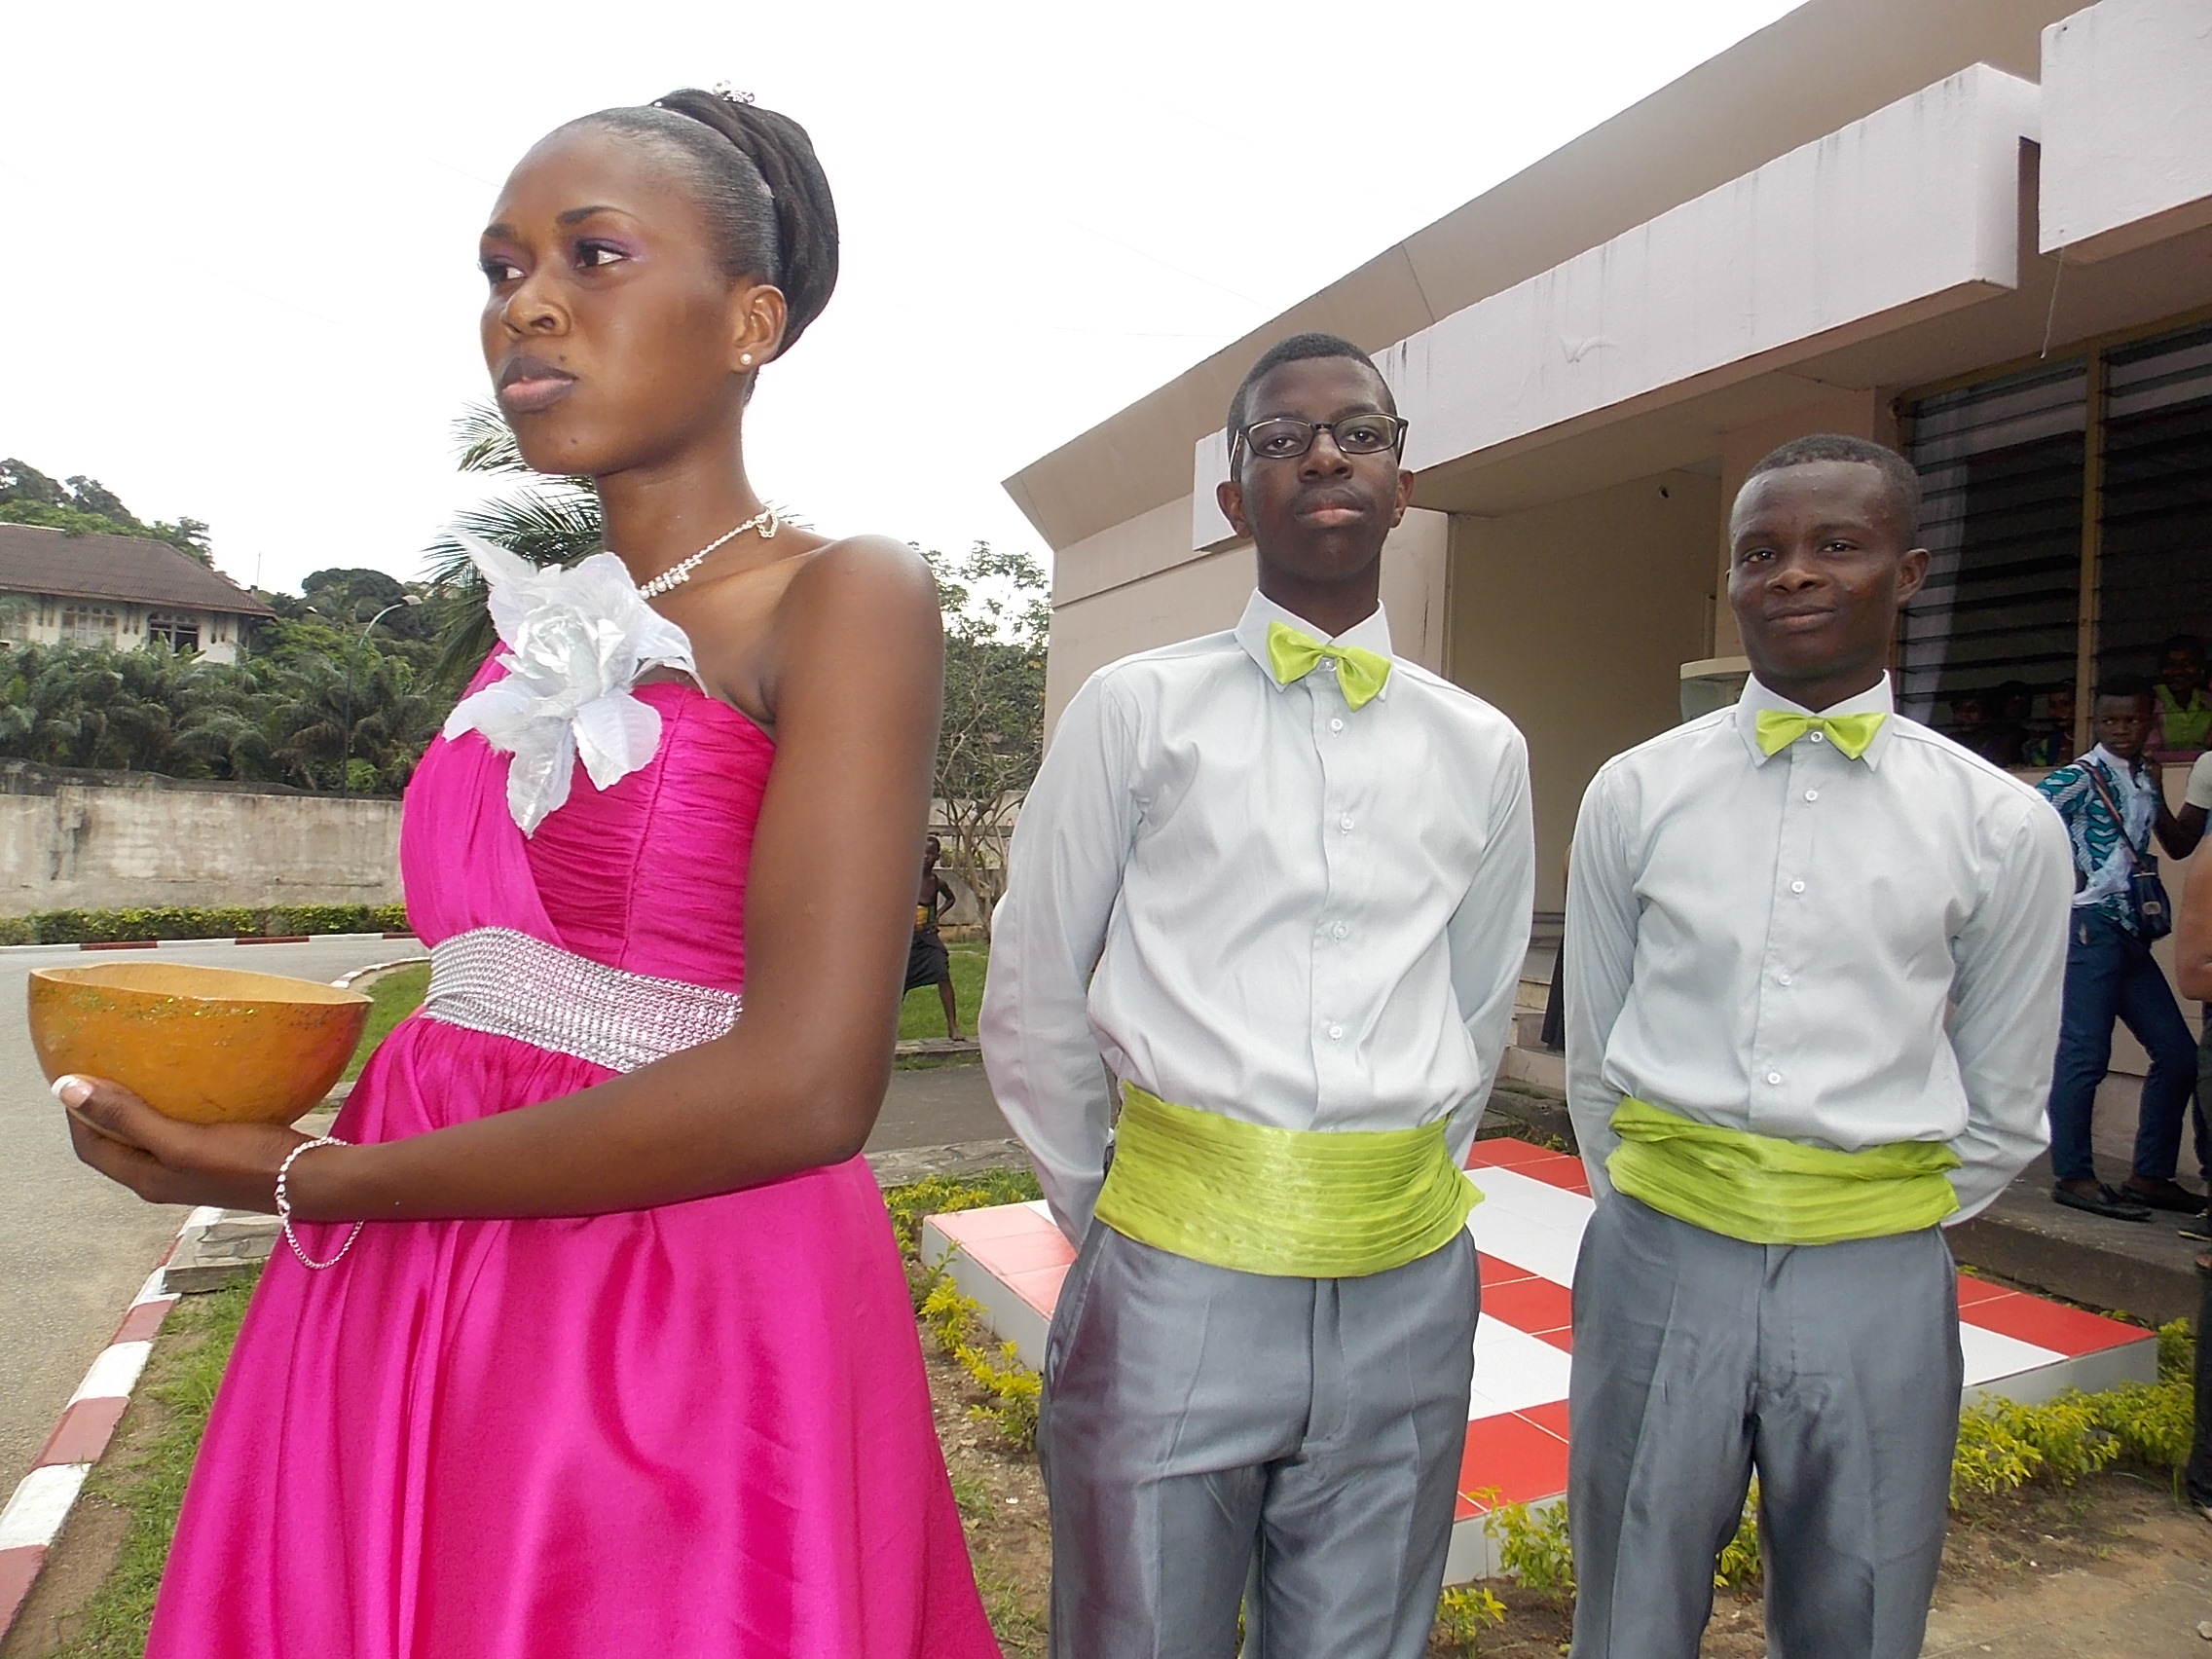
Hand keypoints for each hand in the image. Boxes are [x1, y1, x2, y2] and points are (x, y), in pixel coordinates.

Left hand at [57, 1074, 310, 1212]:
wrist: (311, 1180)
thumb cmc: (247, 1161)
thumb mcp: (181, 1140)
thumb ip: (127, 1117)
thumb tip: (65, 1089)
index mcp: (145, 1178)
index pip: (89, 1145)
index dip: (76, 1111)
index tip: (79, 1070)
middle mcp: (162, 1178)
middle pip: (115, 1142)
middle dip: (102, 1108)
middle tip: (108, 1064)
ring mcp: (190, 1171)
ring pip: (146, 1136)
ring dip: (137, 1107)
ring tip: (144, 1070)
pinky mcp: (216, 1159)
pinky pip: (178, 1131)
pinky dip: (172, 1107)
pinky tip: (192, 1087)